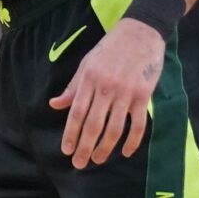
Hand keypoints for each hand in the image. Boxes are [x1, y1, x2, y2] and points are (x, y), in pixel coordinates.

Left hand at [49, 20, 164, 169]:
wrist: (141, 32)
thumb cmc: (110, 49)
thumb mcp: (87, 64)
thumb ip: (73, 87)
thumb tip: (54, 105)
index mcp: (90, 78)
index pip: (78, 112)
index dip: (71, 133)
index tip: (66, 150)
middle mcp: (107, 87)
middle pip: (94, 124)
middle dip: (85, 147)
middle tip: (79, 164)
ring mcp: (127, 92)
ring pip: (115, 128)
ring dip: (106, 148)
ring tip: (98, 160)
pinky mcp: (144, 95)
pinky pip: (138, 124)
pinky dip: (132, 141)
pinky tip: (126, 152)